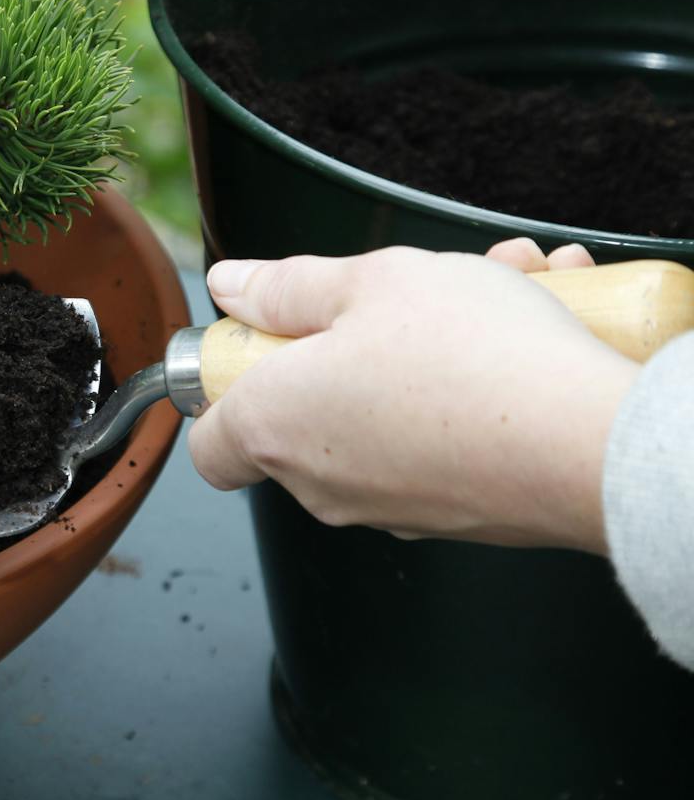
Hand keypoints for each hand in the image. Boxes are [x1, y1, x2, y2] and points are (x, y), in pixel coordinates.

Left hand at [187, 239, 638, 551]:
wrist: (590, 448)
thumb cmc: (474, 359)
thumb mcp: (373, 281)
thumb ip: (291, 284)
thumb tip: (232, 286)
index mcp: (274, 426)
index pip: (209, 442)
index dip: (225, 390)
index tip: (263, 346)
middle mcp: (320, 483)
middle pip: (303, 415)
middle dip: (349, 345)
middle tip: (401, 295)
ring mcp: (388, 509)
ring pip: (386, 416)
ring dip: (428, 350)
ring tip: (499, 287)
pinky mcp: (452, 518)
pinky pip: (444, 441)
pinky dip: (474, 388)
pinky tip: (536, 327)